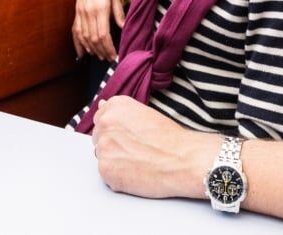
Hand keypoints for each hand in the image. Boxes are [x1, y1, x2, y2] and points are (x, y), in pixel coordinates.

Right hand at [72, 0, 126, 59]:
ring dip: (91, 49)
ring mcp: (80, 12)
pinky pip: (75, 30)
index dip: (108, 48)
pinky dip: (78, 43)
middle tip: (109, 59)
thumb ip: (119, 12)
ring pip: (84, 37)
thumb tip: (123, 28)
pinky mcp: (77, 11)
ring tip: (100, 56)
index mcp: (100, 7)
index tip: (115, 55)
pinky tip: (81, 53)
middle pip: (93, 38)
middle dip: (101, 51)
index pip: (102, 35)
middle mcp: (88, 11)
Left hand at [92, 96, 216, 198]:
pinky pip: (106, 174)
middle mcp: (105, 123)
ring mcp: (103, 147)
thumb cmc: (171, 138)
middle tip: (136, 150)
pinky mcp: (105, 170)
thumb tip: (102, 106)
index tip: (128, 136)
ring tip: (139, 161)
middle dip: (113, 144)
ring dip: (116, 160)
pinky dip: (119, 177)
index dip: (116, 130)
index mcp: (115, 106)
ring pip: (103, 156)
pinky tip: (137, 172)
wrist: (184, 160)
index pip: (101, 117)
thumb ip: (120, 111)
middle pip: (99, 137)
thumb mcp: (145, 113)